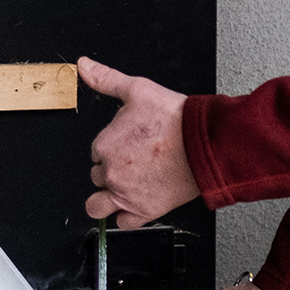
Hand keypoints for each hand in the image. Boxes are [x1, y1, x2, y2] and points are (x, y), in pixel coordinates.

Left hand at [80, 56, 197, 229]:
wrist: (206, 143)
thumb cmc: (176, 119)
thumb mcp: (137, 90)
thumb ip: (105, 79)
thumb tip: (83, 66)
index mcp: (105, 145)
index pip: (96, 151)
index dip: (111, 146)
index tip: (128, 143)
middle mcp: (111, 173)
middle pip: (97, 176)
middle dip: (111, 169)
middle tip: (134, 160)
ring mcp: (126, 195)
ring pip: (98, 204)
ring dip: (107, 197)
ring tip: (125, 186)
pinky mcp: (144, 211)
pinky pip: (122, 223)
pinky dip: (126, 216)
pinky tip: (135, 202)